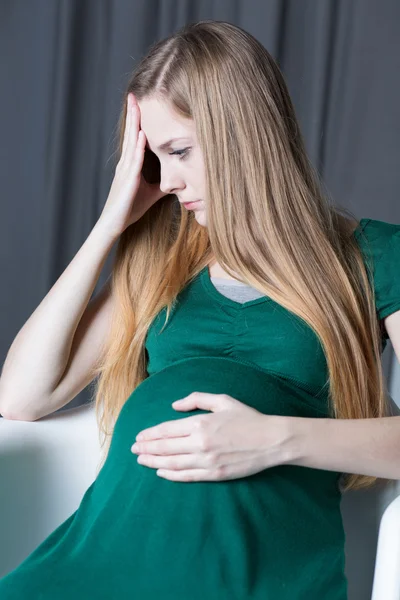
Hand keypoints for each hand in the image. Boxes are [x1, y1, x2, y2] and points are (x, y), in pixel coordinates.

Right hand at [99, 92, 168, 236]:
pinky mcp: (127, 180)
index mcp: (130, 165)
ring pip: (131, 142)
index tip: (142, 104)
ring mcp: (125, 171)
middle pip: (130, 134)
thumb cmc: (128, 210)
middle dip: (133, 114)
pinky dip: (138, 147)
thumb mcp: (151, 194)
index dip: (138, 121)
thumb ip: (162, 184)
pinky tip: (141, 134)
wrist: (113, 224)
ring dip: (134, 124)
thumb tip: (177, 179)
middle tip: (134, 94)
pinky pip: (133, 160)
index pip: (135, 139)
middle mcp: (125, 164)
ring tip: (137, 105)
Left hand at [131, 392, 290, 481]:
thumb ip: (196, 399)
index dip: (150, 434)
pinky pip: (187, 476)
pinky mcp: (215, 474)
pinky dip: (170, 474)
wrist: (271, 440)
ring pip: (172, 463)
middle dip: (146, 448)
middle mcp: (200, 443)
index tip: (139, 436)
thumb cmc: (247, 418)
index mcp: (201, 423)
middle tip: (133, 449)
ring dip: (153, 462)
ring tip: (141, 460)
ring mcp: (207, 460)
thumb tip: (174, 405)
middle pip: (165, 447)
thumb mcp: (222, 400)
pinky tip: (160, 472)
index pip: (167, 430)